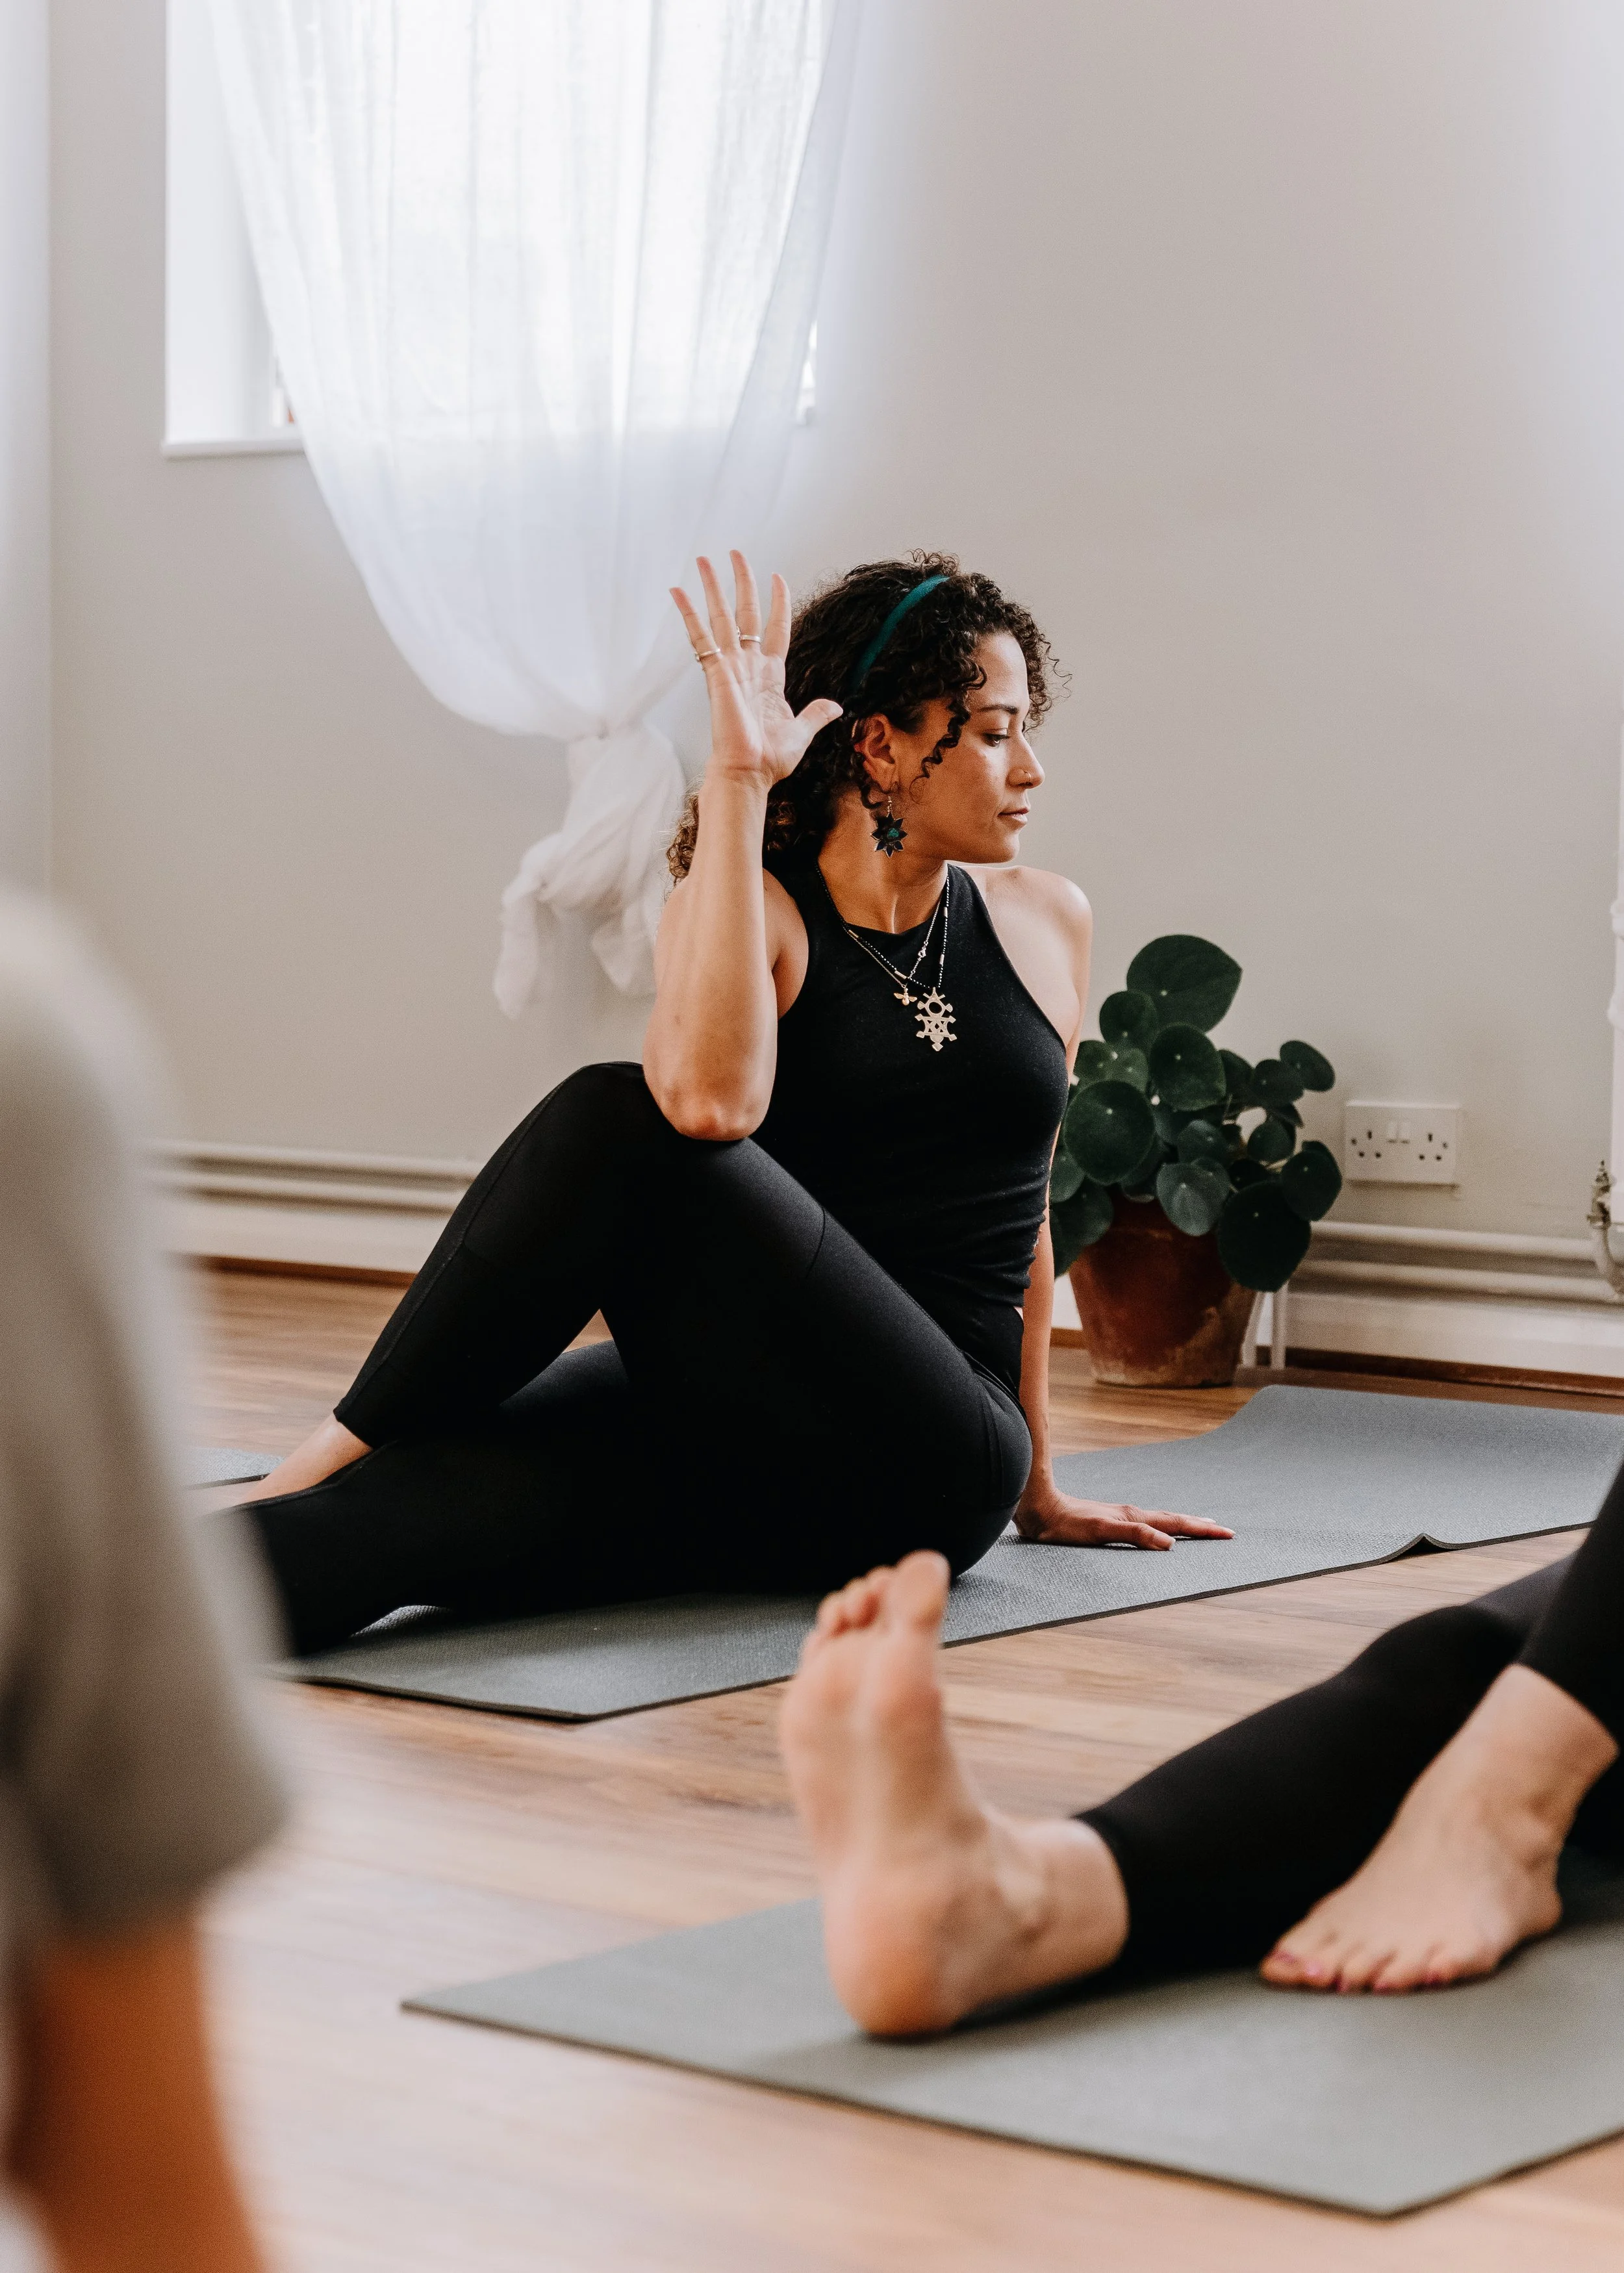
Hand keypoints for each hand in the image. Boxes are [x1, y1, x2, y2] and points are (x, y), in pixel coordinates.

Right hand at [671, 552, 841, 790]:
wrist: (749, 773)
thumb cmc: (770, 760)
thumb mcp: (802, 732)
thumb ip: (816, 714)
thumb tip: (836, 707)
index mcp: (770, 677)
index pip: (774, 630)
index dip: (777, 604)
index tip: (777, 577)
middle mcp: (748, 666)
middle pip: (744, 613)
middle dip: (741, 582)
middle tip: (735, 554)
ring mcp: (730, 667)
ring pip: (720, 617)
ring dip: (713, 587)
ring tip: (704, 558)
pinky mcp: (715, 673)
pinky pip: (700, 637)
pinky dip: (689, 614)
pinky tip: (678, 592)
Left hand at [1014, 1483, 1233, 1550]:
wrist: (1038, 1509)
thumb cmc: (1066, 1524)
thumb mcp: (1101, 1532)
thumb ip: (1134, 1534)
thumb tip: (1169, 1543)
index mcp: (1134, 1517)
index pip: (1176, 1523)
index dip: (1201, 1529)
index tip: (1226, 1533)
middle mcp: (1130, 1514)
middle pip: (1173, 1518)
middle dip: (1199, 1525)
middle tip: (1224, 1530)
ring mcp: (1120, 1516)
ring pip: (1160, 1519)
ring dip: (1182, 1524)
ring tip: (1199, 1525)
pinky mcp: (1108, 1521)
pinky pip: (1144, 1524)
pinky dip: (1160, 1527)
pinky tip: (1157, 1530)